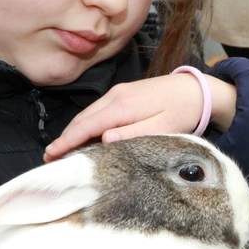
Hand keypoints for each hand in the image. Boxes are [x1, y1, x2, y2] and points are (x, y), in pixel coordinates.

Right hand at [44, 73, 237, 160]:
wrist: (197, 90)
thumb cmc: (183, 111)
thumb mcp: (162, 127)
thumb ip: (132, 134)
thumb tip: (103, 139)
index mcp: (123, 106)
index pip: (86, 125)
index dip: (66, 141)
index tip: (50, 155)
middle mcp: (115, 96)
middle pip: (82, 119)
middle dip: (65, 138)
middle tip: (50, 159)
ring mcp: (118, 93)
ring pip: (88, 114)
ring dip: (74, 131)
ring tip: (62, 150)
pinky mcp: (123, 94)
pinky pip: (97, 111)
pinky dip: (85, 124)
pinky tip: (83, 136)